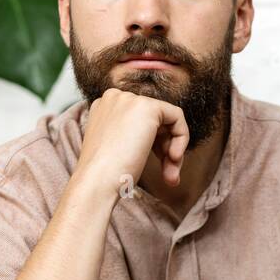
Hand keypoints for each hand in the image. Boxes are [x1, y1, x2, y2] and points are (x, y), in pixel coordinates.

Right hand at [75, 87, 189, 197]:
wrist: (97, 181)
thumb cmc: (105, 175)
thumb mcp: (118, 149)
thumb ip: (135, 137)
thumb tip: (166, 143)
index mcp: (104, 107)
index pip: (139, 121)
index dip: (153, 145)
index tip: (157, 168)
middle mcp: (115, 98)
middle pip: (154, 120)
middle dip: (165, 149)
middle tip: (169, 176)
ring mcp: (130, 100)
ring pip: (167, 120)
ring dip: (173, 150)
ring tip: (171, 176)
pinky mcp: (147, 107)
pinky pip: (177, 116)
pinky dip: (182, 137)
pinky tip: (174, 158)